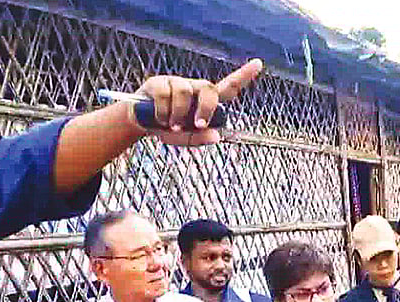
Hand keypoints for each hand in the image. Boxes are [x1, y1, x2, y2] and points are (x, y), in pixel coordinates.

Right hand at [133, 60, 262, 144]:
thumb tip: (215, 137)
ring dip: (177, 114)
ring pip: (184, 93)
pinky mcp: (159, 82)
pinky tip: (159, 119)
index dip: (244, 75)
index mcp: (205, 102)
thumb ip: (198, 139)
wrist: (141, 123)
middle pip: (209, 89)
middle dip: (206, 108)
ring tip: (170, 125)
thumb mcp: (184, 138)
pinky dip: (163, 112)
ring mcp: (176, 83)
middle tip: (198, 125)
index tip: (258, 63)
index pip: (228, 88)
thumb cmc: (167, 129)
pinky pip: (165, 94)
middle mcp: (194, 89)